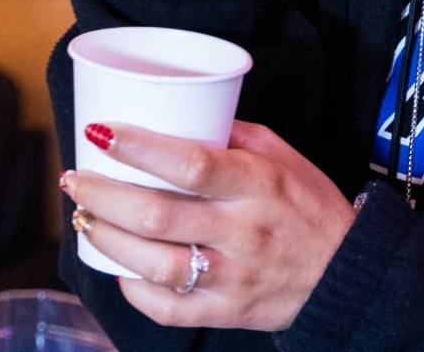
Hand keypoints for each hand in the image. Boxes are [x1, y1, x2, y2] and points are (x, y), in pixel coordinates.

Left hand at [62, 120, 354, 331]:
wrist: (347, 274)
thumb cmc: (310, 206)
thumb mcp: (284, 156)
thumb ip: (234, 134)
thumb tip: (181, 111)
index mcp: (259, 184)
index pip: (190, 163)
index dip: (138, 147)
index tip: (101, 131)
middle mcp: (244, 232)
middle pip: (157, 215)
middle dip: (102, 194)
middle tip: (76, 177)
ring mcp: (233, 277)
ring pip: (152, 264)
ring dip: (106, 238)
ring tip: (86, 216)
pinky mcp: (226, 312)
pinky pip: (167, 308)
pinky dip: (131, 287)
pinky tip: (117, 265)